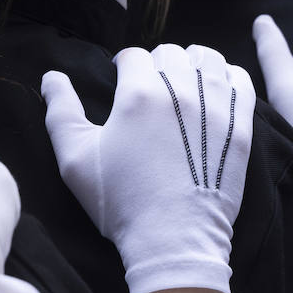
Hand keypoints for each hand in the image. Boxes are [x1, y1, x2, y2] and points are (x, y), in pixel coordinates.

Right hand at [42, 44, 254, 292]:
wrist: (173, 240)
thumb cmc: (120, 202)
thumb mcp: (75, 159)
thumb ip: (60, 111)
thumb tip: (51, 76)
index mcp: (138, 93)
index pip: (133, 55)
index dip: (123, 65)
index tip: (121, 80)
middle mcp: (180, 91)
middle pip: (171, 53)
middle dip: (157, 63)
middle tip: (151, 85)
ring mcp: (216, 107)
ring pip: (207, 58)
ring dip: (193, 63)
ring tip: (184, 81)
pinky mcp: (241, 126)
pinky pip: (240, 81)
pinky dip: (227, 76)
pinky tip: (215, 90)